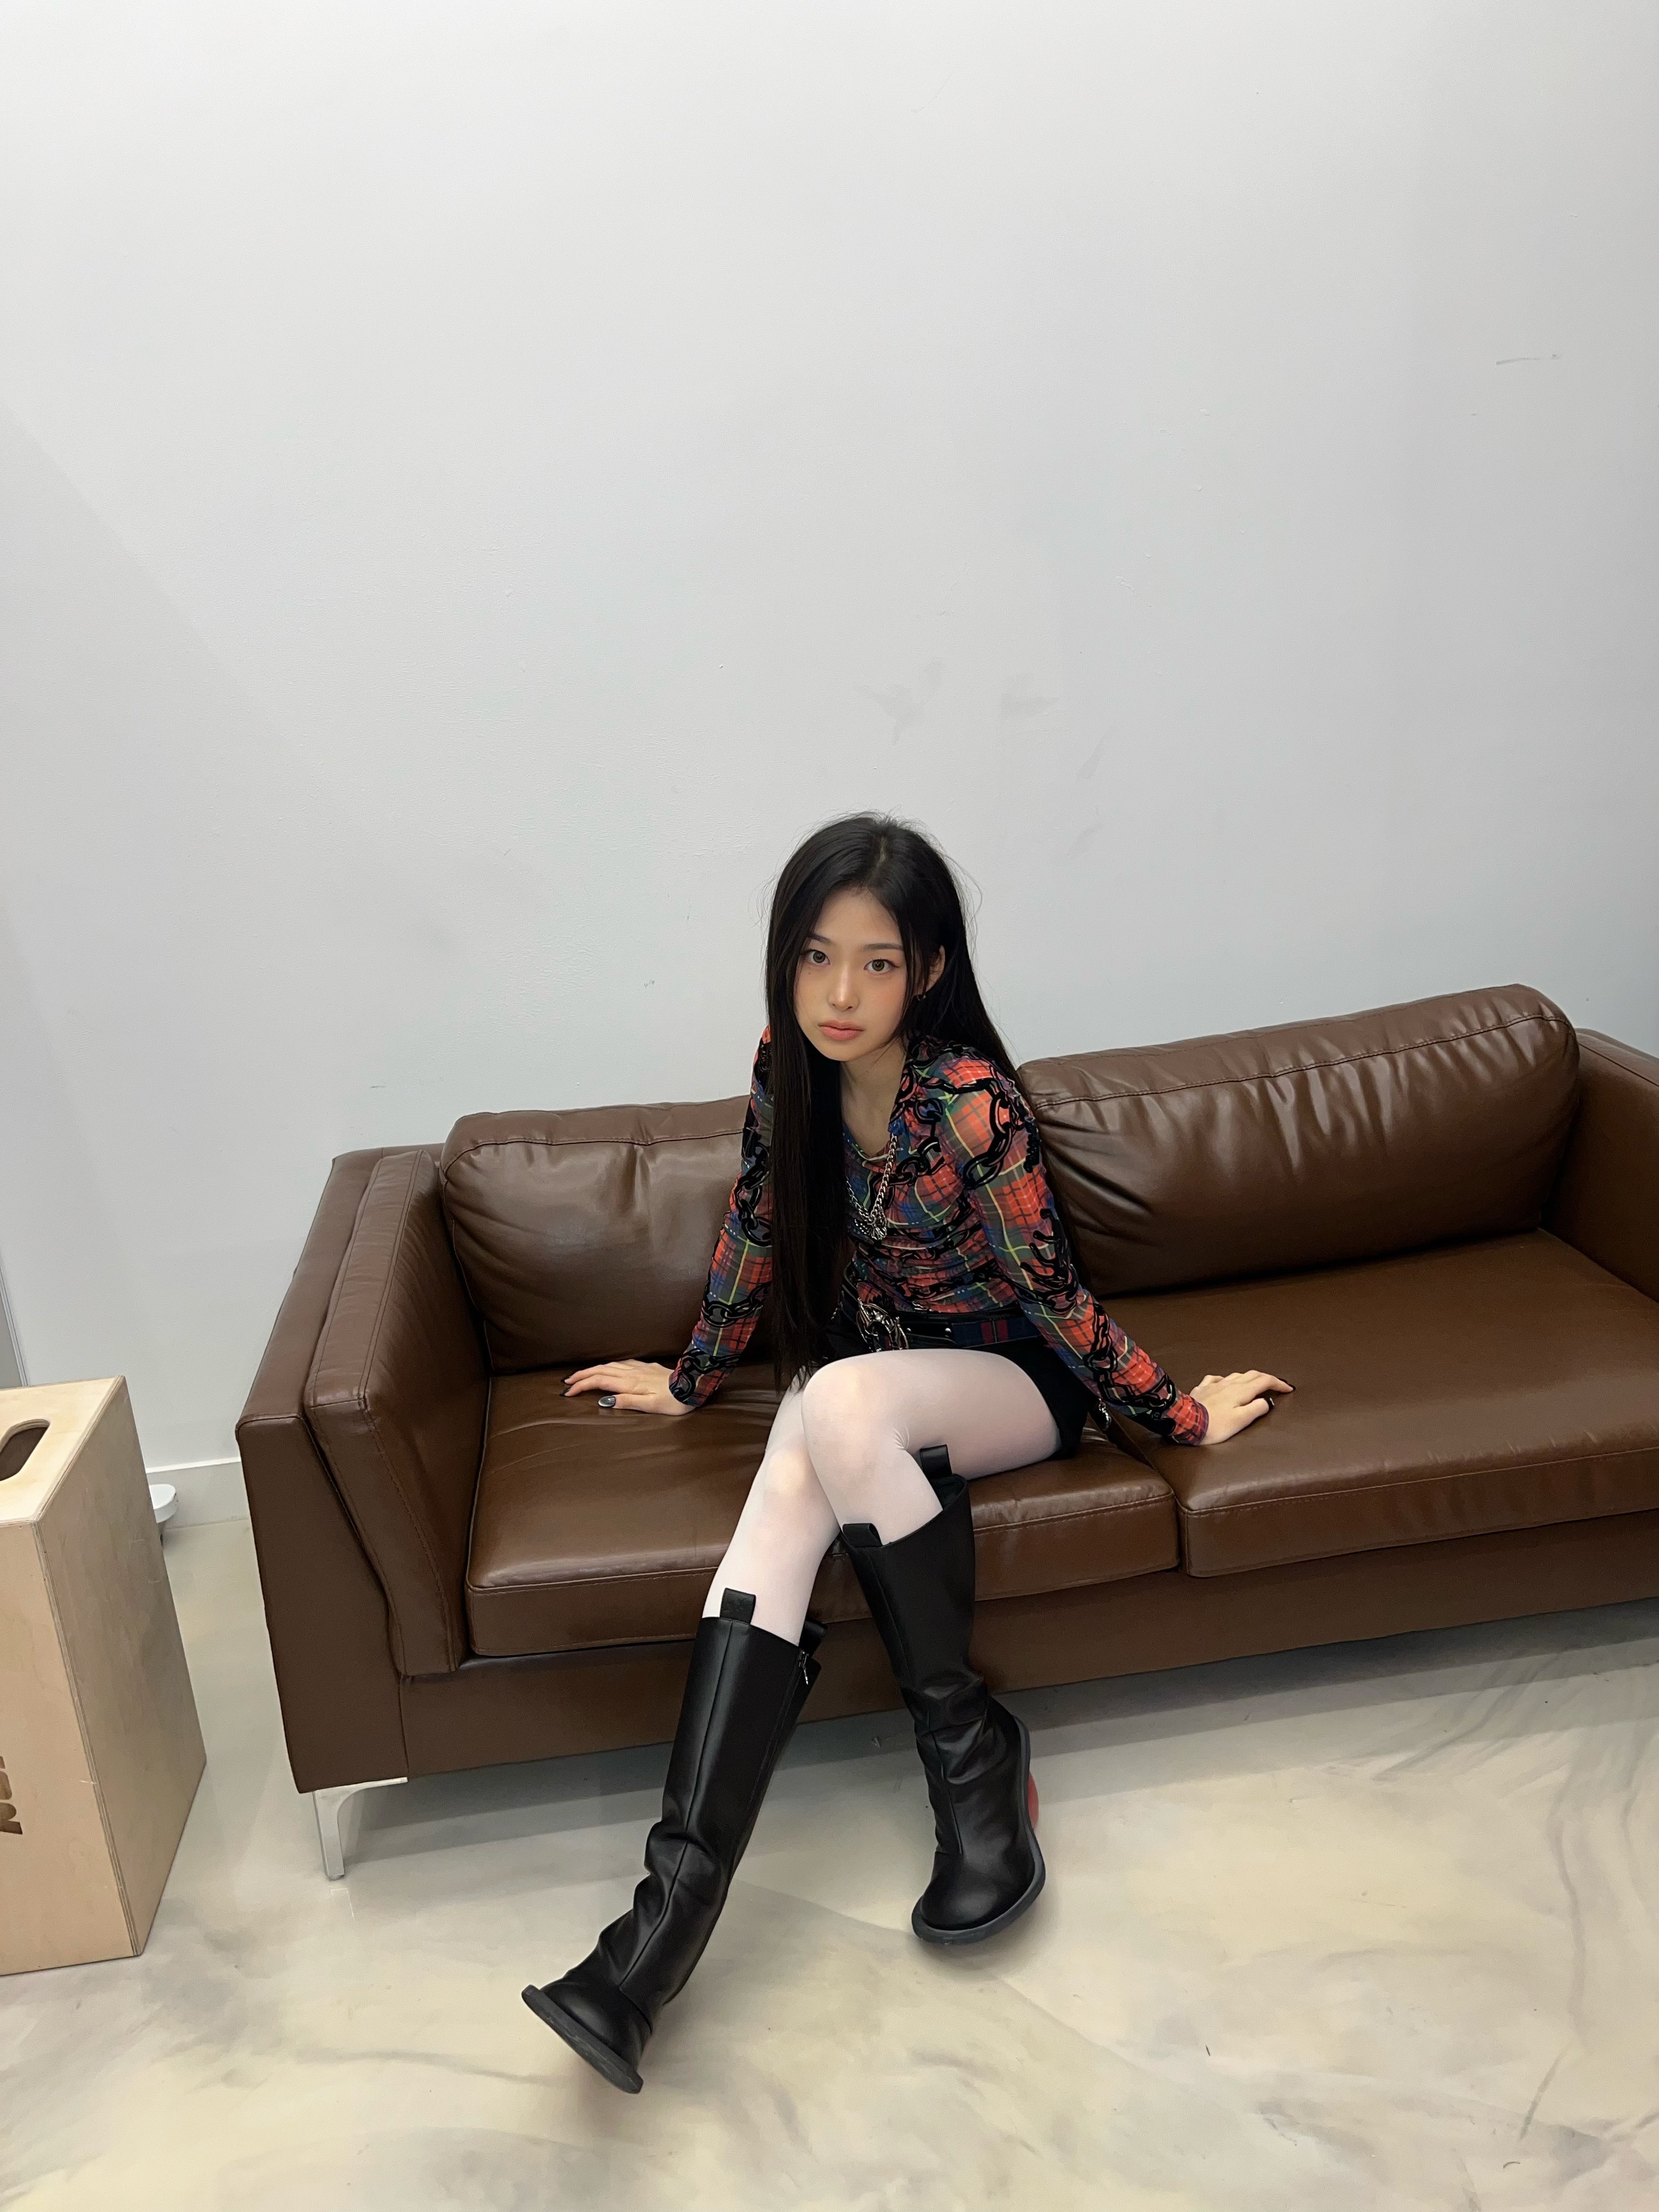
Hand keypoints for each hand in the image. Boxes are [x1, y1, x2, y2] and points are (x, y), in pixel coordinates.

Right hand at [564, 1359, 689, 1416]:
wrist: (693, 1385)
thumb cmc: (674, 1400)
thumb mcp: (651, 1406)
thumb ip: (628, 1402)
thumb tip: (605, 1401)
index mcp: (630, 1383)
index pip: (599, 1382)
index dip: (582, 1386)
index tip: (568, 1392)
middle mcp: (632, 1373)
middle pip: (601, 1370)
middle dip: (582, 1375)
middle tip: (567, 1381)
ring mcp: (640, 1368)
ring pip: (610, 1365)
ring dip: (593, 1369)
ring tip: (582, 1374)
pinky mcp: (647, 1366)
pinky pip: (622, 1363)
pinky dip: (609, 1365)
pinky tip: (610, 1366)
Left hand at [1191, 1370, 1293, 1444]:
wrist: (1186, 1422)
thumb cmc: (1215, 1425)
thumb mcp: (1240, 1420)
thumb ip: (1256, 1409)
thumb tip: (1266, 1402)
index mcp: (1240, 1391)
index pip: (1264, 1382)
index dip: (1278, 1383)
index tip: (1288, 1388)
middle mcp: (1228, 1384)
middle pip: (1251, 1375)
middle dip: (1266, 1378)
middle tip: (1275, 1385)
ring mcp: (1214, 1384)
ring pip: (1235, 1375)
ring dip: (1248, 1377)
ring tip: (1254, 1383)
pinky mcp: (1201, 1389)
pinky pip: (1215, 1378)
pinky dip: (1225, 1379)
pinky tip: (1224, 1382)